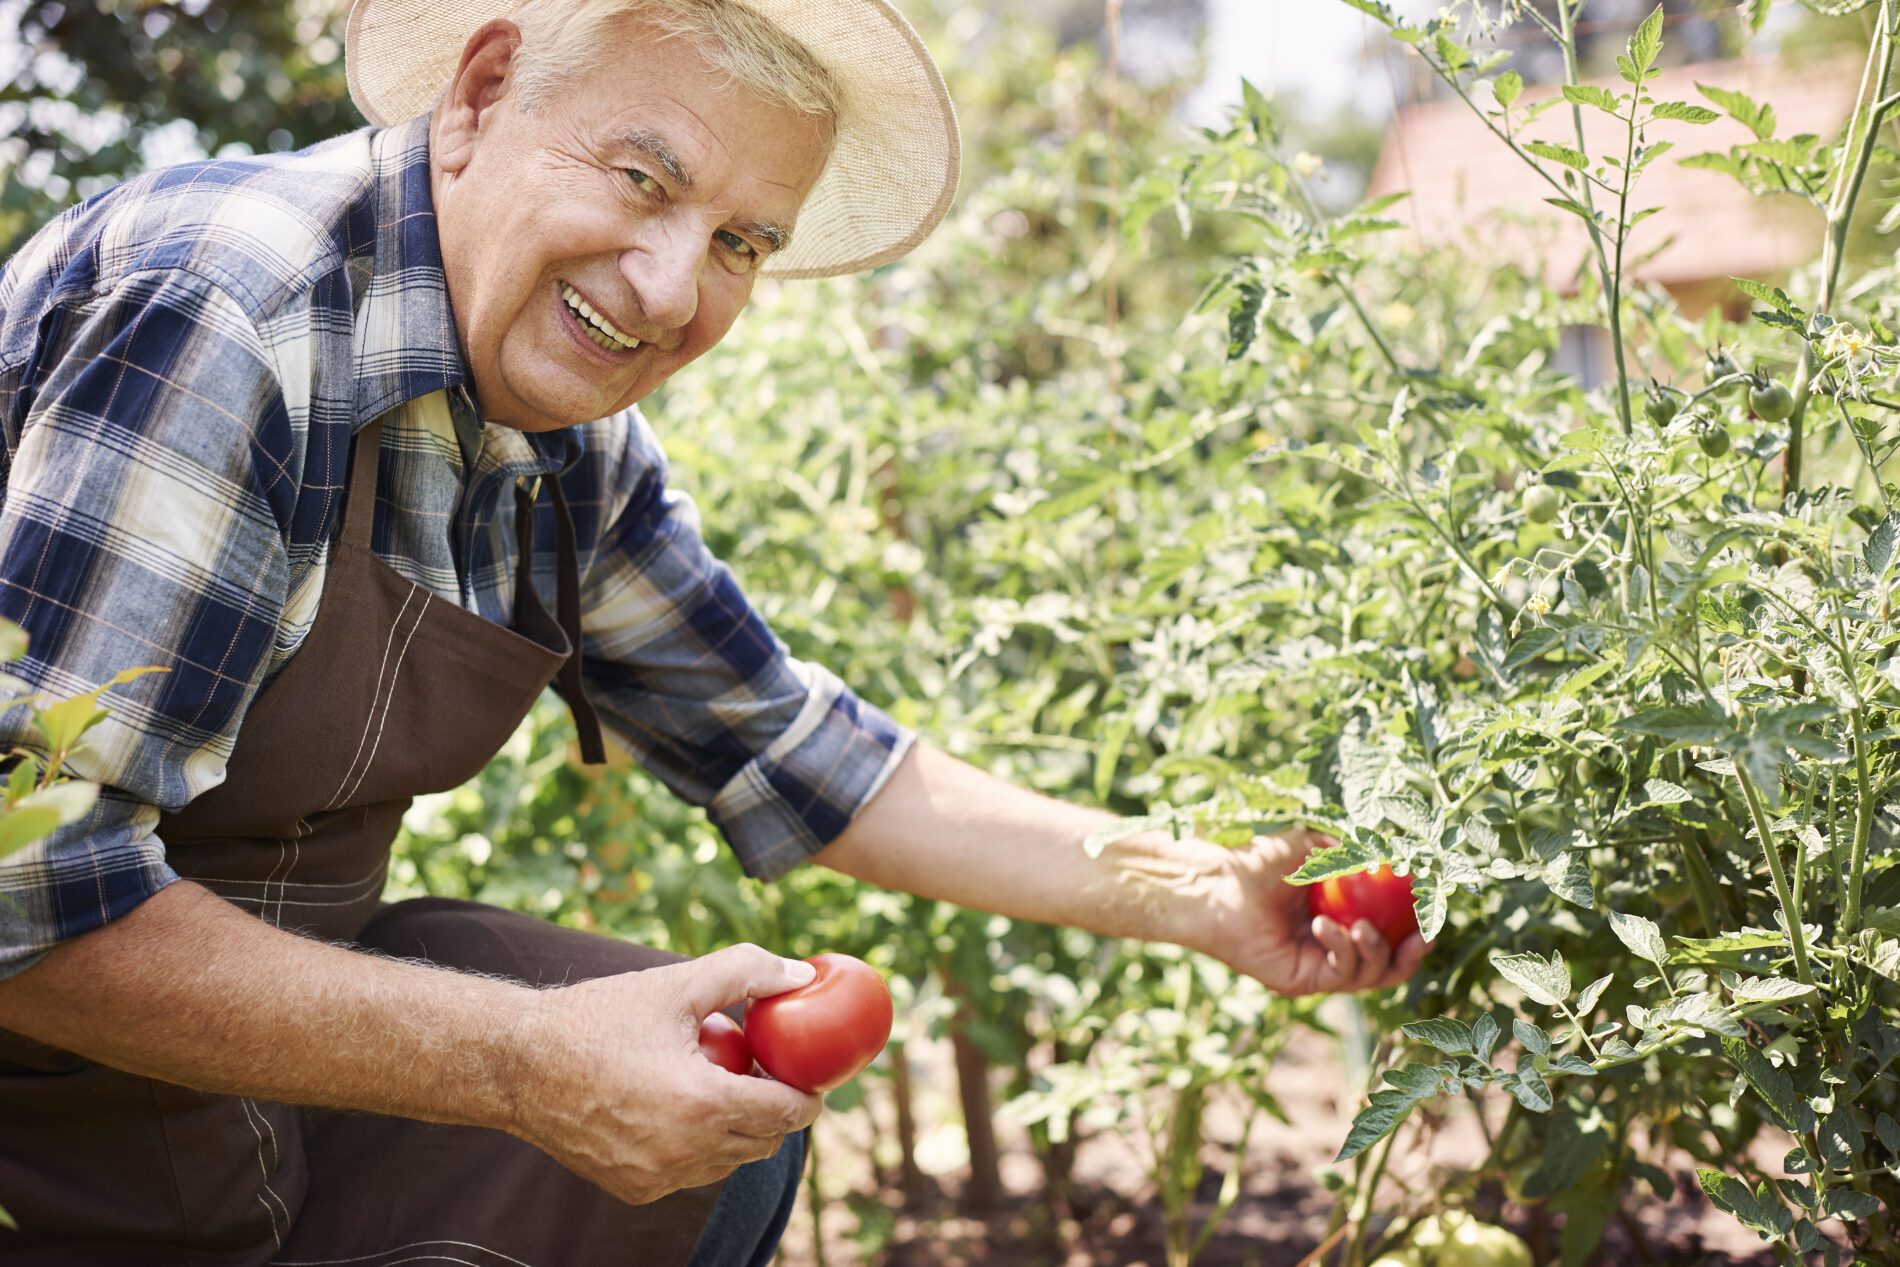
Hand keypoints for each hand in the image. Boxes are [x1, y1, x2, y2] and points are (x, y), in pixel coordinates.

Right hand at [507, 943, 824, 1204]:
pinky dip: (699, 1146)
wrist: (517, 1064)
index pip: (788, 1114)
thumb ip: (745, 972)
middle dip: (776, 1110)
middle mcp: (684, 1152)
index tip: (809, 1073)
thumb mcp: (675, 983)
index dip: (809, 1094)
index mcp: (702, 1104)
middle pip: (764, 1142)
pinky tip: (682, 1107)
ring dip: (739, 1129)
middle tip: (767, 1072)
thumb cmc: (596, 1019)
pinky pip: (689, 1173)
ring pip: (728, 1161)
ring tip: (723, 1084)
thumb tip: (801, 975)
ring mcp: (658, 1177)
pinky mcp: (634, 1189)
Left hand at [1202, 830, 1431, 996]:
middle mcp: (1329, 949)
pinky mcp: (1299, 982)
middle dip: (1410, 956)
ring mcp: (1315, 968)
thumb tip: (1392, 855)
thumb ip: (1350, 853)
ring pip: (1367, 975)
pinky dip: (1342, 949)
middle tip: (1422, 937)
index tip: (1432, 916)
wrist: (1218, 884)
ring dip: (1374, 950)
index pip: (1385, 935)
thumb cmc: (1257, 862)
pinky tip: (1326, 926)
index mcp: (1337, 921)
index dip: (1413, 931)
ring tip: (1360, 925)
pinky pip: (1338, 975)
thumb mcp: (1311, 848)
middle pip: (1385, 966)